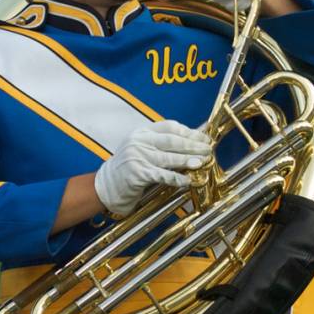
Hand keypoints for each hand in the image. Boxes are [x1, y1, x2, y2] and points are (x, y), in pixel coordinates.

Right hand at [94, 120, 211, 217]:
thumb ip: (163, 145)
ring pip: (168, 158)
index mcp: (142, 132)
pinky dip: (176, 178)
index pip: (170, 127)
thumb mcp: (143, 150)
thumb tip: (192, 141)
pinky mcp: (137, 174)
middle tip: (208, 149)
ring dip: (187, 160)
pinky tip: (187, 180)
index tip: (204, 137)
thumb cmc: (129, 169)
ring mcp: (137, 157)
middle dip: (192, 145)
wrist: (106, 186)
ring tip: (201, 162)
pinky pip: (161, 175)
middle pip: (172, 141)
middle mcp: (139, 141)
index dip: (189, 131)